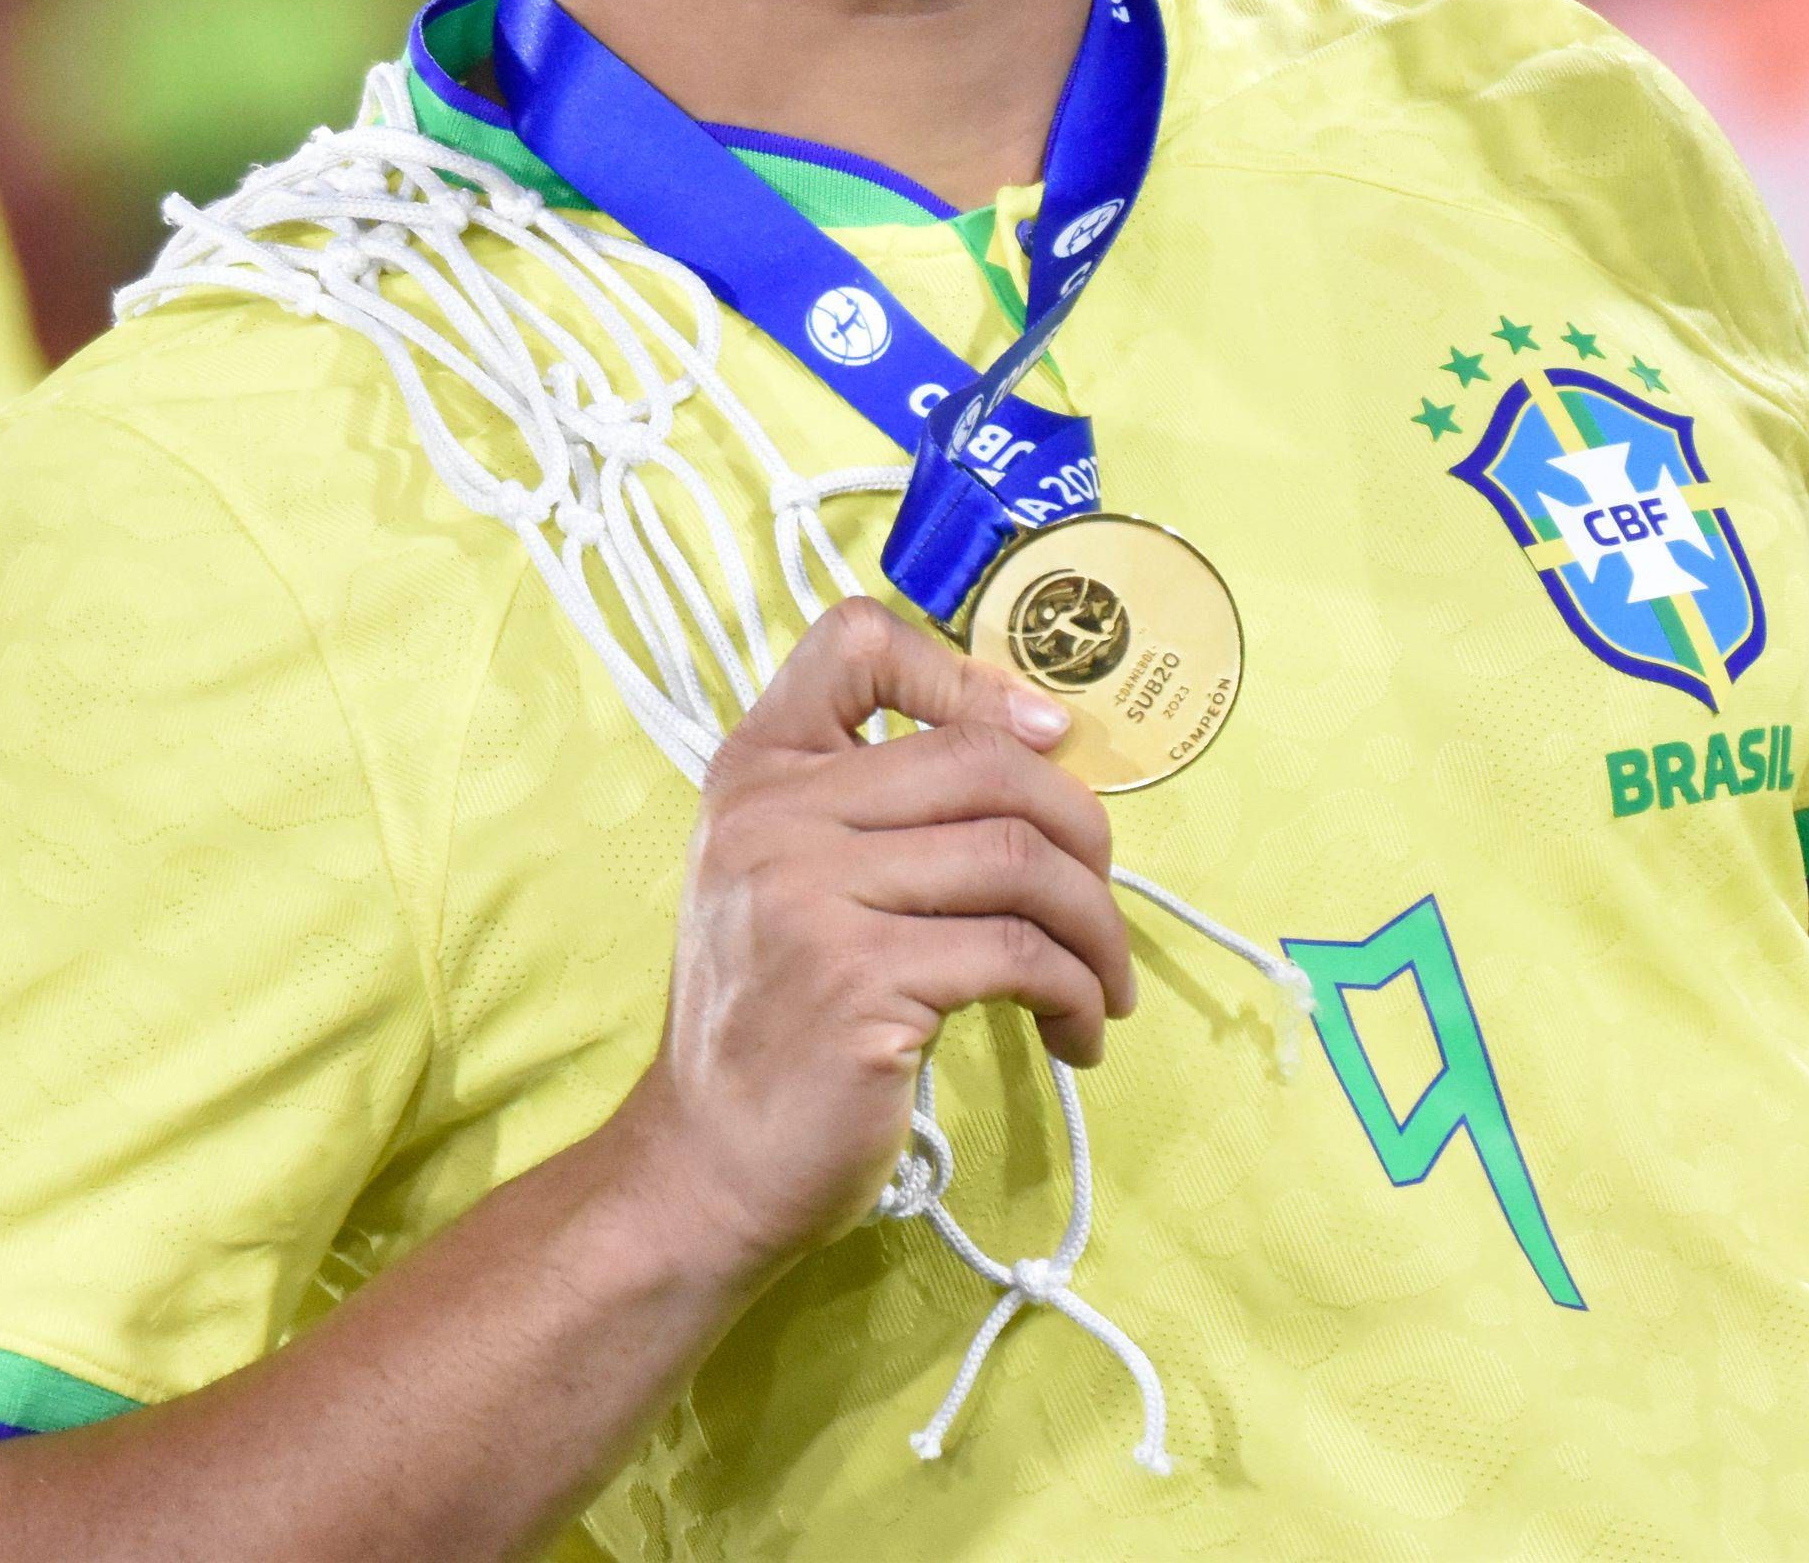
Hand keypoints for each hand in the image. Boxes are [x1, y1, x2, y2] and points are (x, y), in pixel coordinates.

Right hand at [634, 601, 1133, 1273]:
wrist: (705, 1165)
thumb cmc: (778, 1022)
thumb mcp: (792, 879)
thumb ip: (877, 805)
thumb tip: (1047, 743)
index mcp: (758, 770)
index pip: (853, 643)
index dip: (966, 672)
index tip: (1044, 738)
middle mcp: (772, 815)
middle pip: (985, 762)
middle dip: (1083, 831)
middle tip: (1103, 905)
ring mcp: (809, 896)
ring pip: (1020, 860)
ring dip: (1096, 929)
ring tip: (1102, 986)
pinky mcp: (858, 982)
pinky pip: (1019, 954)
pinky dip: (1074, 993)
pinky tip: (1074, 1031)